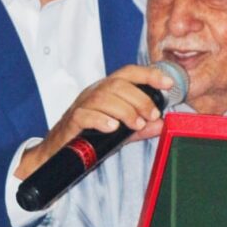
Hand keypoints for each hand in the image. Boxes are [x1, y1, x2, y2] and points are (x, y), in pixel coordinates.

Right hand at [16, 64, 177, 180]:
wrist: (58, 153)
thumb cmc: (89, 137)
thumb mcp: (120, 132)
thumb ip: (140, 128)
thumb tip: (162, 125)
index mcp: (106, 90)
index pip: (128, 73)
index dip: (148, 74)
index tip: (168, 83)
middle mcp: (93, 93)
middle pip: (117, 84)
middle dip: (139, 98)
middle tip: (152, 115)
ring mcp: (81, 105)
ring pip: (102, 97)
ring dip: (125, 110)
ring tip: (137, 124)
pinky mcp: (71, 121)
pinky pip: (84, 115)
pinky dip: (101, 119)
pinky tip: (113, 128)